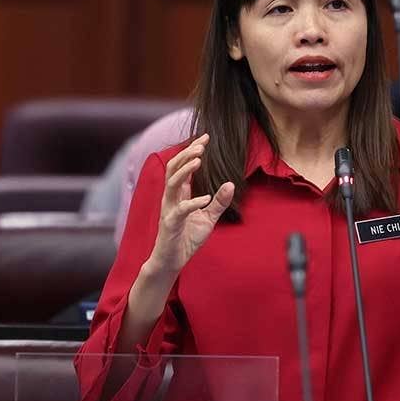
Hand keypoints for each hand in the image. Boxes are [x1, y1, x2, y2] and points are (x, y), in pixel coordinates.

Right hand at [147, 133, 234, 275]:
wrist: (173, 261)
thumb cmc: (187, 238)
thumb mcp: (209, 218)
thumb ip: (219, 202)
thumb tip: (230, 184)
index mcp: (179, 194)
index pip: (182, 167)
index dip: (191, 151)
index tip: (205, 139)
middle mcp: (171, 198)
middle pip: (173, 169)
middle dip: (186, 154)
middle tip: (201, 144)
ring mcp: (168, 210)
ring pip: (171, 183)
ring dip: (184, 170)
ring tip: (198, 160)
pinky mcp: (171, 224)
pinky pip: (180, 210)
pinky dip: (193, 202)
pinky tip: (206, 199)